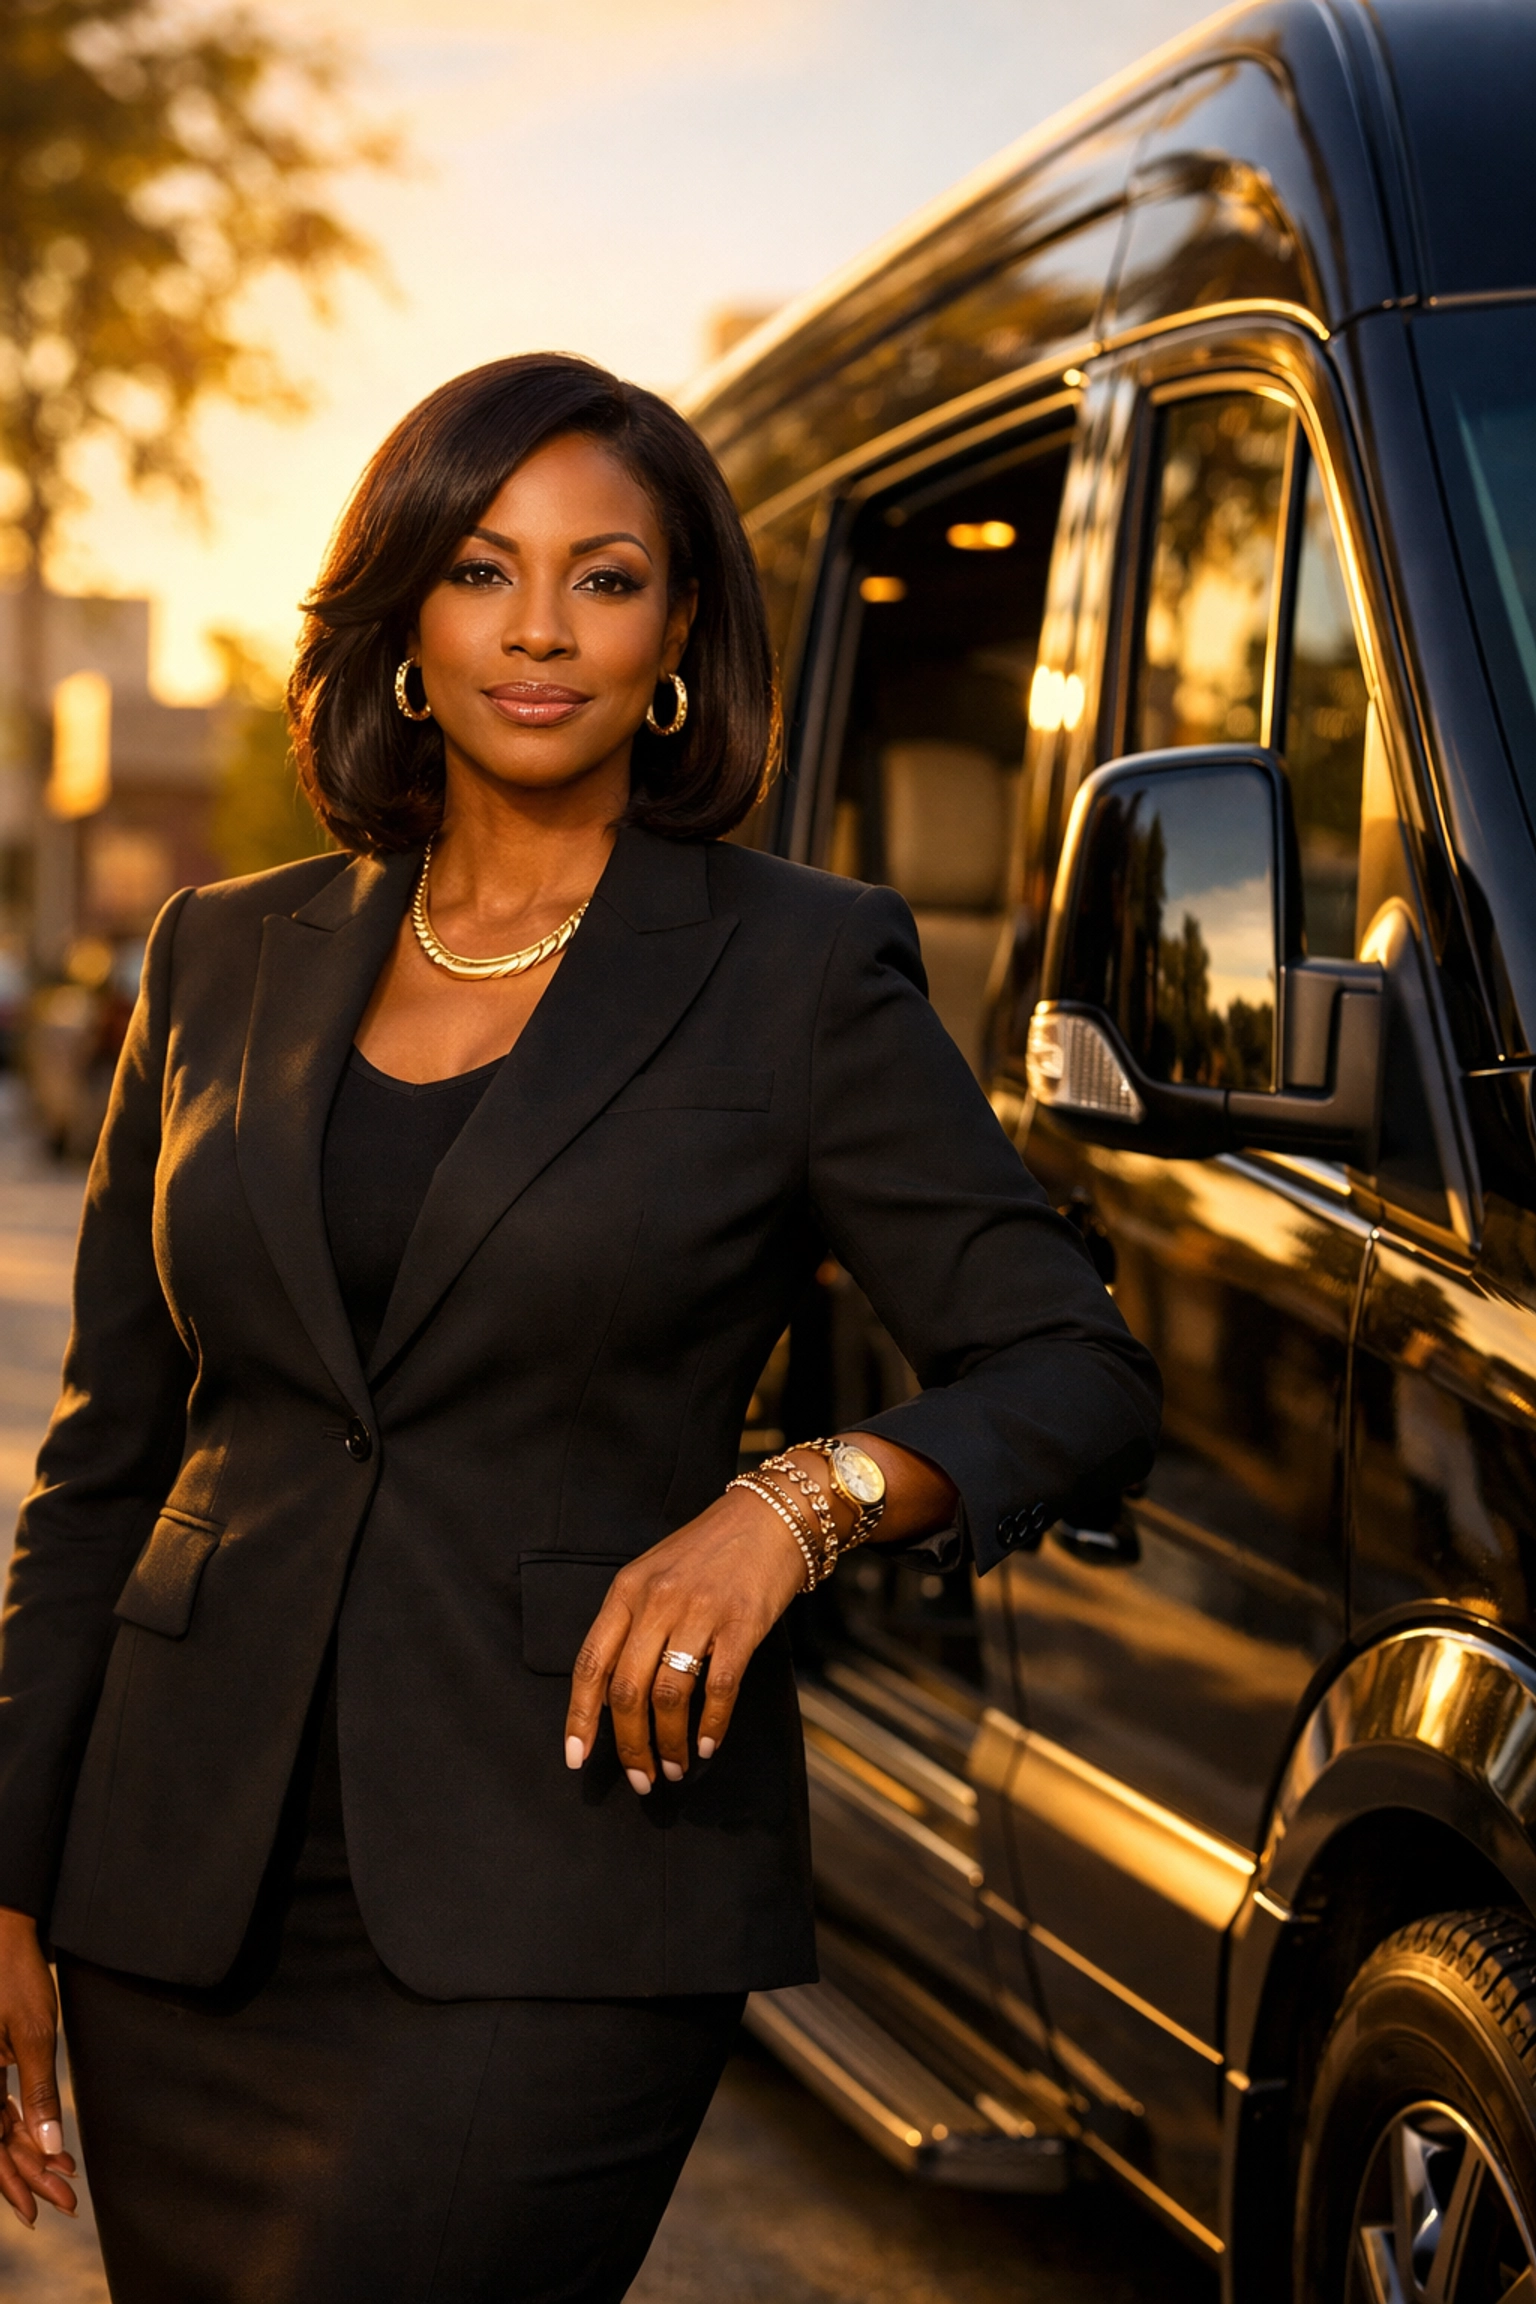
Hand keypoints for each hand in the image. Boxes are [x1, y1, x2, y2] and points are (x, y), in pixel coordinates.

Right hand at [0, 1907, 76, 2228]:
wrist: (5, 1932)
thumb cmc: (15, 1976)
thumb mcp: (34, 2033)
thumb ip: (39, 2092)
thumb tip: (49, 2145)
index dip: (15, 2181)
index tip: (42, 2208)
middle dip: (28, 2174)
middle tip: (65, 2200)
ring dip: (28, 2154)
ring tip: (63, 2178)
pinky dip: (25, 2126)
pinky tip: (48, 2143)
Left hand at [564, 1484, 806, 1792]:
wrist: (769, 1516)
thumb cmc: (709, 1551)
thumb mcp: (654, 1574)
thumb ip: (632, 1624)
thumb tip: (615, 1696)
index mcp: (626, 1591)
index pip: (590, 1663)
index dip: (580, 1717)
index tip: (576, 1757)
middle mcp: (656, 1601)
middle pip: (627, 1690)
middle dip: (630, 1746)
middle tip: (641, 1778)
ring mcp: (699, 1612)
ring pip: (669, 1696)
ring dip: (669, 1743)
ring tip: (676, 1767)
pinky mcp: (741, 1624)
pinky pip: (719, 1687)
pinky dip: (711, 1725)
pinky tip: (709, 1745)